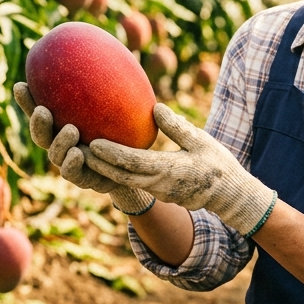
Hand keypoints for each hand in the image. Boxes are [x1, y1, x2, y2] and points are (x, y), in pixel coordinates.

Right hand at [12, 82, 155, 214]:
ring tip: (70, 130)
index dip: (27, 101)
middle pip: (43, 135)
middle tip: (42, 110)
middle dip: (37, 123)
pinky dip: (73, 164)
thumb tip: (113, 46)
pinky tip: (79, 153)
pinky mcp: (87, 181)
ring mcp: (74, 165)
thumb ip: (112, 84)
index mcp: (65, 126)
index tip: (20, 85)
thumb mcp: (124, 104)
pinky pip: (76, 175)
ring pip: (56, 156)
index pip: (42, 112)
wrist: (143, 167)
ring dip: (59, 144)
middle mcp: (65, 146)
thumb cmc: (130, 129)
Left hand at [86, 104, 276, 235]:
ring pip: (123, 181)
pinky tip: (103, 162)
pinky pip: (132, 182)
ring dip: (102, 170)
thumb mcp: (202, 140)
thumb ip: (177, 127)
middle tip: (74, 149)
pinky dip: (115, 173)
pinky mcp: (158, 192)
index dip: (112, 153)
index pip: (133, 162)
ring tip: (82, 154)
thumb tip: (155, 108)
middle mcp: (158, 184)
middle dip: (96, 164)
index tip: (94, 142)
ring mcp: (157, 191)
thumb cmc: (218, 164)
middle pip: (120, 175)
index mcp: (169, 170)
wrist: (229, 195)